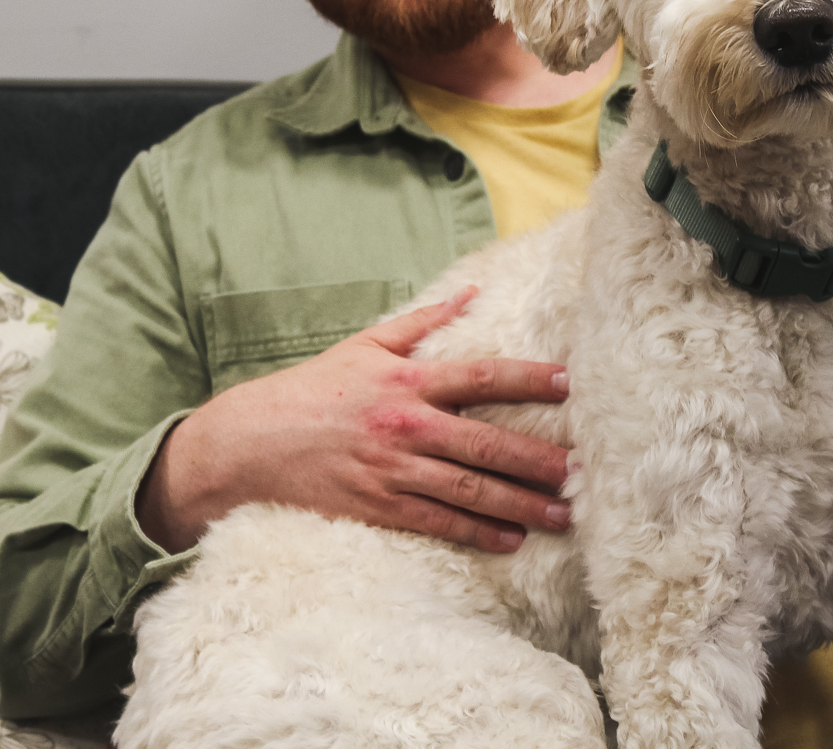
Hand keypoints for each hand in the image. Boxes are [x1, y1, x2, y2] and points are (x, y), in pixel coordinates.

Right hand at [138, 288, 571, 554]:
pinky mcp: (377, 506)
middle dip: (537, 460)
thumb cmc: (312, 390)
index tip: (570, 385)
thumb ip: (422, 322)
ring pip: (468, 490)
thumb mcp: (363, 345)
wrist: (250, 441)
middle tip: (582, 472)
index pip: (482, 377)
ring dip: (519, 505)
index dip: (529, 380)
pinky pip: (437, 523)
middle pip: (485, 443)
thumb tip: (473, 292)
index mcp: (406, 380)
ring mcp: (392, 470)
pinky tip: (510, 540)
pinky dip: (476, 533)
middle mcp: (406, 426)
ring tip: (561, 515)